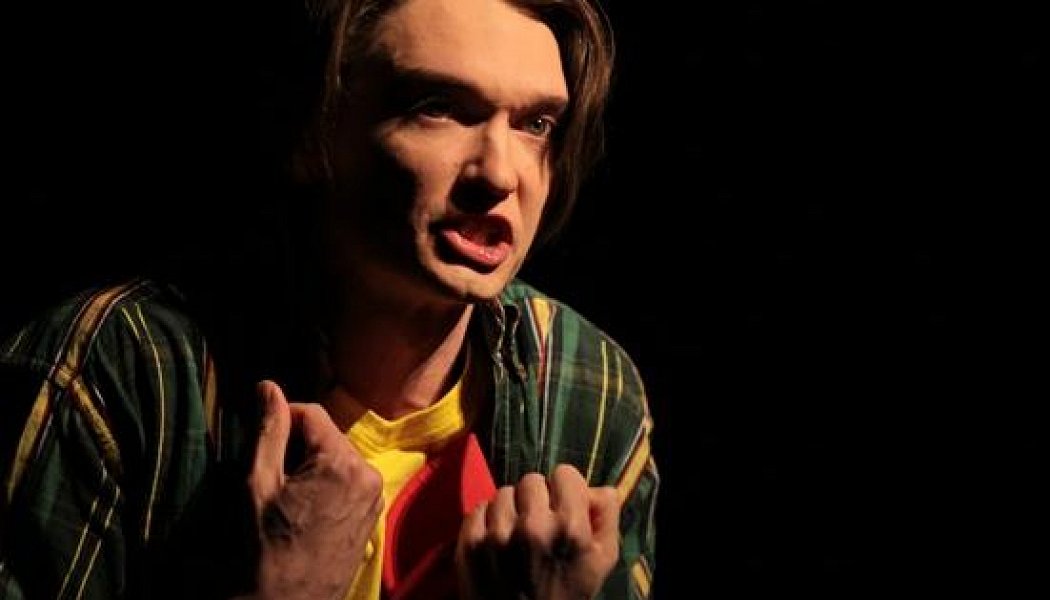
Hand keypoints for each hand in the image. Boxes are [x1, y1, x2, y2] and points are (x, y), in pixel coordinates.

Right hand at [243, 380, 382, 599]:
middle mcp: (369, 475)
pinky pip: (347, 482)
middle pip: (327, 436)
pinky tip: (304, 510)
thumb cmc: (266, 546)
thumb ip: (268, 430)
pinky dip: (325, 486)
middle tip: (273, 476)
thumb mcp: (259, 482)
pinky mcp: (372, 515)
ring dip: (311, 466)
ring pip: (336, 459)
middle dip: (298, 447)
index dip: (282, 419)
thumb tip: (267, 386)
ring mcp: (374, 498)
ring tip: (287, 497)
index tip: (261, 440)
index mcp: (344, 463)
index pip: (312, 413)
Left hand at [456, 464, 620, 599]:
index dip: (565, 490)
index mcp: (570, 529)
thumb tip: (600, 488)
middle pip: (532, 480)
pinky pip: (479, 509)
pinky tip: (497, 543)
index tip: (562, 506)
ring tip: (517, 535)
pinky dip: (487, 521)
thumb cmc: (566, 595)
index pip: (564, 474)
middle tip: (539, 523)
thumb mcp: (602, 563)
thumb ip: (607, 519)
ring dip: (511, 509)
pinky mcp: (470, 544)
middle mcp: (533, 526)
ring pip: (503, 492)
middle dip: (537, 498)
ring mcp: (497, 534)